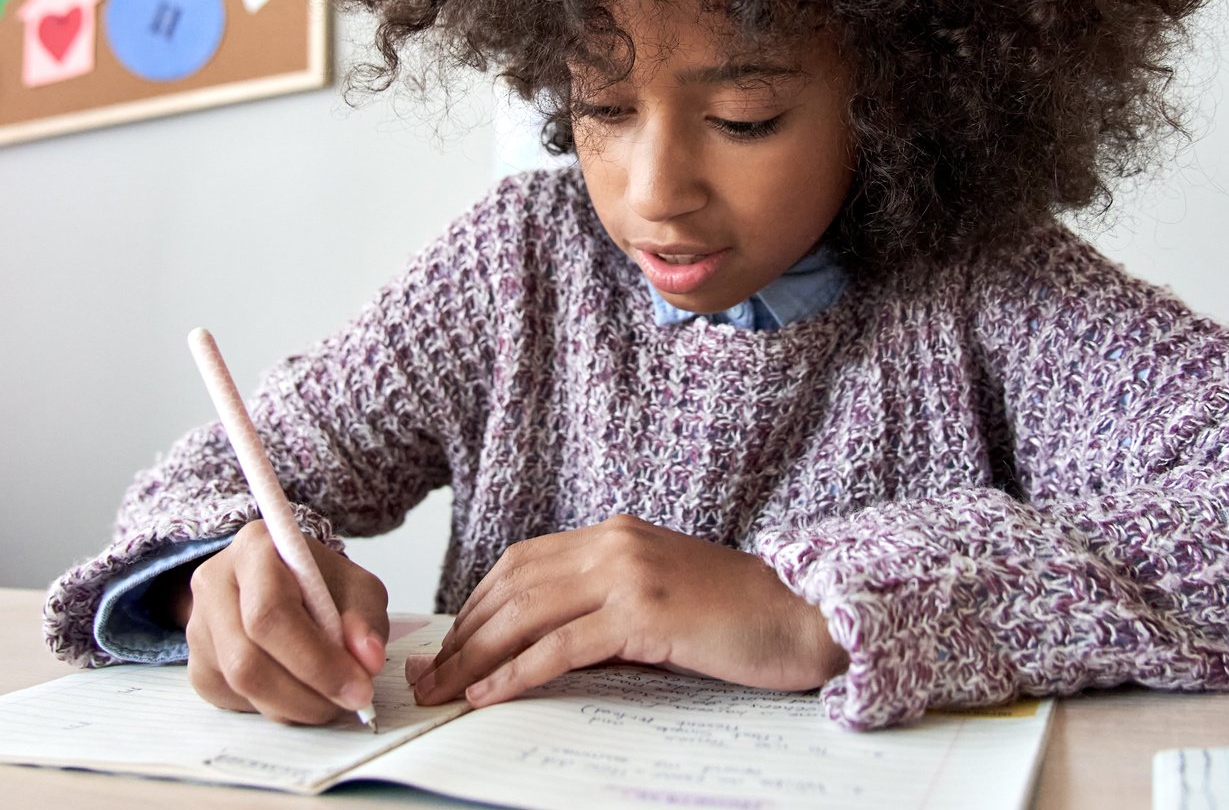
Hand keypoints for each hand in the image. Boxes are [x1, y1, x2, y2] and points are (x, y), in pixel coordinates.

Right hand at [182, 520, 389, 724]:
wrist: (285, 586)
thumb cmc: (319, 583)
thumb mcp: (355, 587)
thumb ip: (365, 618)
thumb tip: (367, 659)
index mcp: (253, 550)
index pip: (271, 612)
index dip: (316, 659)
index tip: (358, 686)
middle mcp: (214, 584)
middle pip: (247, 659)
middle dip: (307, 693)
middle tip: (350, 701)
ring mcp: (198, 629)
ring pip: (241, 686)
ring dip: (296, 706)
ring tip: (332, 698)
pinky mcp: (198, 668)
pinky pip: (237, 702)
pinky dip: (278, 708)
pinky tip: (301, 691)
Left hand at [407, 514, 846, 708]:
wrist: (802, 615)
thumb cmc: (736, 618)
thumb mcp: (657, 601)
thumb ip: (603, 609)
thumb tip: (540, 647)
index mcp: (614, 534)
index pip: (521, 564)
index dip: (475, 606)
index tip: (446, 645)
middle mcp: (614, 543)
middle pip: (512, 586)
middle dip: (460, 634)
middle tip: (426, 676)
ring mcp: (629, 573)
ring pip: (526, 613)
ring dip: (474, 656)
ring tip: (442, 692)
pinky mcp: (644, 612)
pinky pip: (562, 646)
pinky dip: (516, 672)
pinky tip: (488, 694)